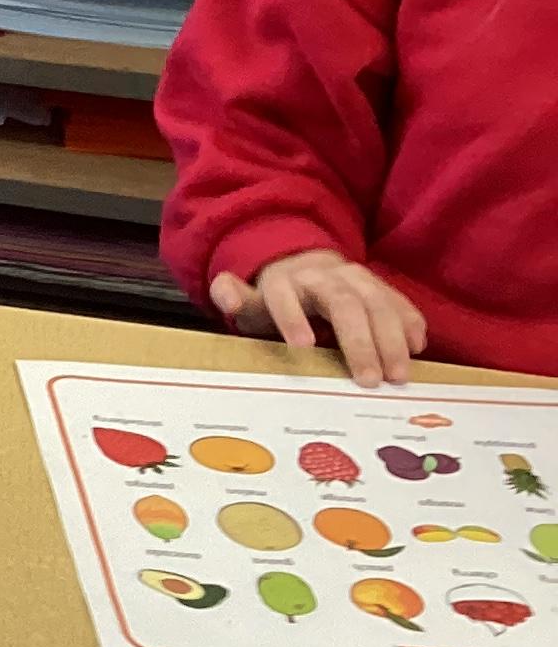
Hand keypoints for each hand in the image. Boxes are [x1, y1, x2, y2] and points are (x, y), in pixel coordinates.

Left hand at [209, 248, 426, 389]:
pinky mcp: (379, 285)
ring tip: (398, 375)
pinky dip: (410, 322)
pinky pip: (399, 301)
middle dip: (358, 342)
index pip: (285, 296)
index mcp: (284, 281)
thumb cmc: (275, 298)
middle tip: (370, 381)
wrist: (304, 266)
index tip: (302, 347)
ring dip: (391, 339)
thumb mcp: (250, 300)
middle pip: (343, 303)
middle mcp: (323, 275)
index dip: (291, 318)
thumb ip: (232, 297)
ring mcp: (355, 277)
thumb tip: (228, 296)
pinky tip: (417, 349)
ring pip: (377, 302)